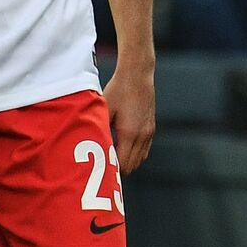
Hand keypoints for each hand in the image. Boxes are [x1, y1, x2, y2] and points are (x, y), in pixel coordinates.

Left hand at [104, 58, 154, 173]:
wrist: (137, 75)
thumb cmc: (118, 90)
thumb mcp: (105, 111)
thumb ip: (102, 132)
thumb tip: (94, 149)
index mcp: (129, 133)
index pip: (123, 164)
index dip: (112, 172)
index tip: (100, 171)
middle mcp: (142, 135)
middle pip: (133, 165)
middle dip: (120, 170)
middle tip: (105, 168)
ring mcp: (149, 131)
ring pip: (141, 159)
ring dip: (129, 162)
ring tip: (114, 159)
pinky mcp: (151, 127)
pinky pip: (145, 149)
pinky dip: (136, 154)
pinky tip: (124, 148)